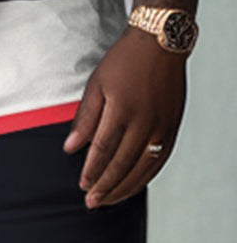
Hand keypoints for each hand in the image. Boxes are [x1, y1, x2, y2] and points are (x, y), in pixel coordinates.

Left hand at [63, 28, 186, 209]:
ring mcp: (162, 125)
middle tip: (91, 201)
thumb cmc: (125, 61)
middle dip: (104, 186)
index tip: (82, 185)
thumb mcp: (97, 84)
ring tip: (107, 200)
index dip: (91, 171)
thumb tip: (70, 148)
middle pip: (122, 164)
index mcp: (123, 109)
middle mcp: (145, 120)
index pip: (103, 150)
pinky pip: (159, 160)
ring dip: (124, 188)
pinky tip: (131, 187)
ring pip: (143, 167)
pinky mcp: (173, 126)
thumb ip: (84, 118)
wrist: (161, 41)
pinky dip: (144, 177)